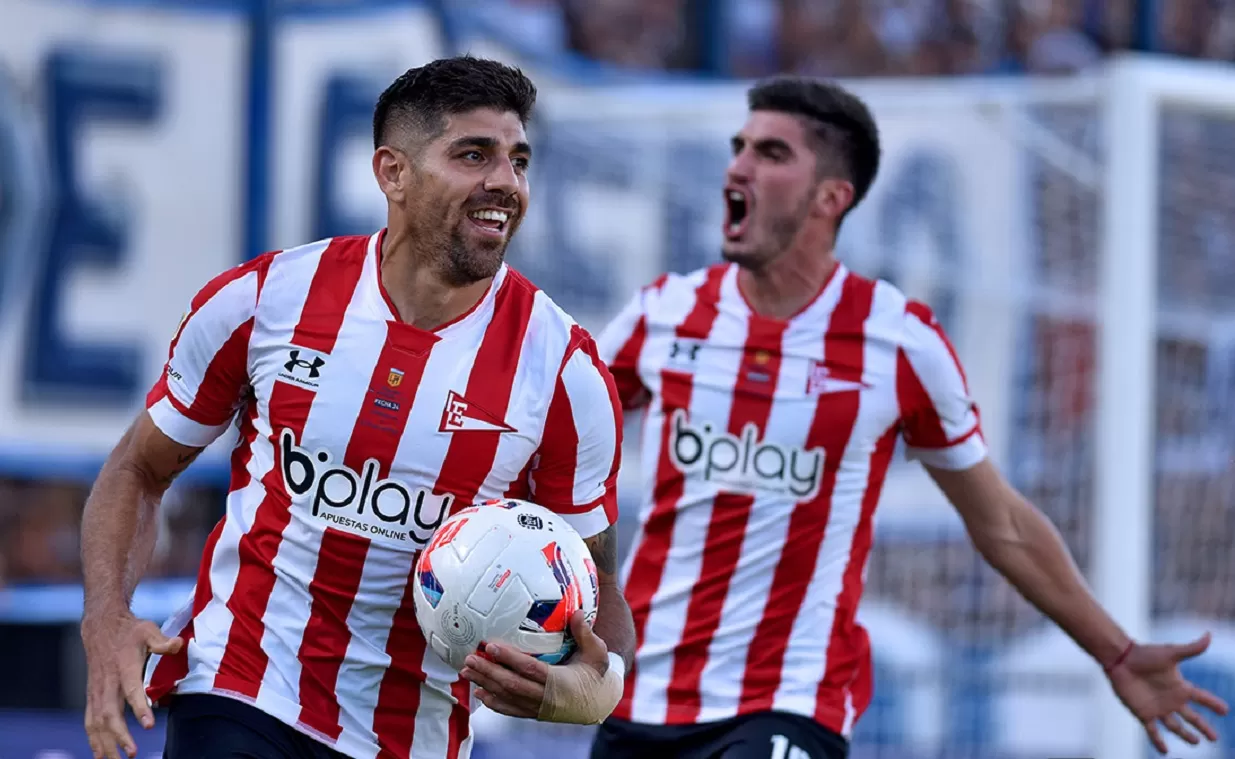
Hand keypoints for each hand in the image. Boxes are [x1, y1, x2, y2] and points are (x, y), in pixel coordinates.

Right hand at [81, 612, 183, 758]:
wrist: (101, 627)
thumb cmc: (130, 631)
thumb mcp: (148, 630)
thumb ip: (162, 641)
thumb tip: (179, 644)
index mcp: (124, 667)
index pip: (131, 690)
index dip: (139, 707)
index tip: (148, 725)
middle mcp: (108, 683)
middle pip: (109, 714)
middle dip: (119, 736)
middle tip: (133, 754)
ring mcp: (97, 691)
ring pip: (96, 723)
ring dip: (105, 744)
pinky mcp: (92, 696)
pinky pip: (90, 722)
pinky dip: (94, 740)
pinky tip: (101, 756)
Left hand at [460, 611, 610, 719]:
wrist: (598, 702)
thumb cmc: (596, 672)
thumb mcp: (597, 652)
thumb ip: (585, 633)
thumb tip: (575, 612)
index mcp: (560, 682)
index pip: (530, 669)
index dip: (509, 659)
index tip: (491, 646)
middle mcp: (546, 698)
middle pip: (511, 685)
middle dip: (488, 672)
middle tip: (470, 658)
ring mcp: (538, 708)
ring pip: (507, 697)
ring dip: (485, 684)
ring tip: (466, 670)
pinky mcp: (534, 713)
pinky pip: (510, 709)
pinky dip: (493, 702)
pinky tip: (479, 693)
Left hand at [1107, 633, 1229, 753]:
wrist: (1120, 659)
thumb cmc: (1145, 654)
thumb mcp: (1171, 653)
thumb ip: (1191, 648)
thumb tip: (1209, 635)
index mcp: (1180, 687)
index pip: (1202, 698)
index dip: (1213, 704)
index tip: (1225, 710)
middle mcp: (1171, 700)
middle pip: (1192, 717)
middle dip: (1203, 727)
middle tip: (1214, 738)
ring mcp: (1158, 708)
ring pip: (1175, 726)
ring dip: (1185, 735)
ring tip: (1194, 742)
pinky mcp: (1143, 713)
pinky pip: (1153, 731)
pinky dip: (1158, 741)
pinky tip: (1164, 751)